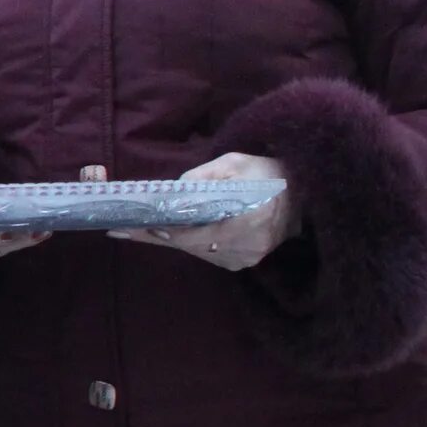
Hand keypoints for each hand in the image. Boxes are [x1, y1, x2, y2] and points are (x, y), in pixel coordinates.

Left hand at [104, 151, 298, 269]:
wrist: (303, 194)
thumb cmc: (267, 173)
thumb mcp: (236, 163)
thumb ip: (205, 177)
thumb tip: (173, 192)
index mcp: (248, 219)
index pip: (195, 233)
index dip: (162, 232)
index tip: (130, 229)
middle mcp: (246, 245)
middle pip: (190, 245)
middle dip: (156, 236)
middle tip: (123, 229)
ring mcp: (247, 257)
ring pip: (197, 252)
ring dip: (173, 239)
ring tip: (144, 228)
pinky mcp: (245, 262)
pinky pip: (208, 255)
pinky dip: (192, 243)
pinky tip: (179, 232)